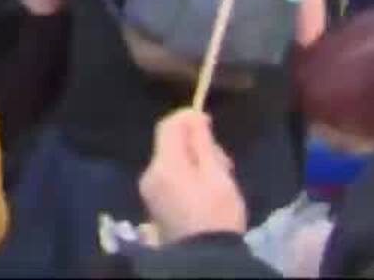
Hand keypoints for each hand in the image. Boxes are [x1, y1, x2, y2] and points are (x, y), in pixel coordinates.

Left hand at [140, 109, 247, 242]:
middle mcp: (150, 173)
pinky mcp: (155, 203)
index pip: (168, 126)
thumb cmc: (216, 213)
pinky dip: (186, 175)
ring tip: (219, 176)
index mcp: (164, 164)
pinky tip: (206, 189)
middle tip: (224, 161)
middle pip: (170, 144)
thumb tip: (193, 116)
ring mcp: (150, 190)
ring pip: (171, 161)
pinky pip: (169, 177)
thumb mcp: (216, 175)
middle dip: (196, 144)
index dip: (187, 117)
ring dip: (194, 160)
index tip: (209, 121)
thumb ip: (202, 143)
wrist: (205, 257)